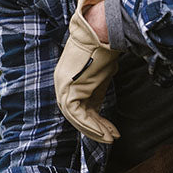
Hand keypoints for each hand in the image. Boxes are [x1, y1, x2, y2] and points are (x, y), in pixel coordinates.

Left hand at [53, 0, 120, 143]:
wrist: (102, 33)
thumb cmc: (104, 49)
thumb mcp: (100, 74)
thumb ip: (96, 90)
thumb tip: (101, 107)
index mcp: (66, 81)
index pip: (78, 108)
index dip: (94, 122)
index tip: (109, 130)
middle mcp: (61, 85)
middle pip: (76, 116)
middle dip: (95, 129)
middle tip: (110, 139)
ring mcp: (62, 88)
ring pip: (77, 119)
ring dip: (95, 130)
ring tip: (111, 138)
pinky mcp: (68, 89)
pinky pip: (78, 115)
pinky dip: (92, 125)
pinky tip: (106, 132)